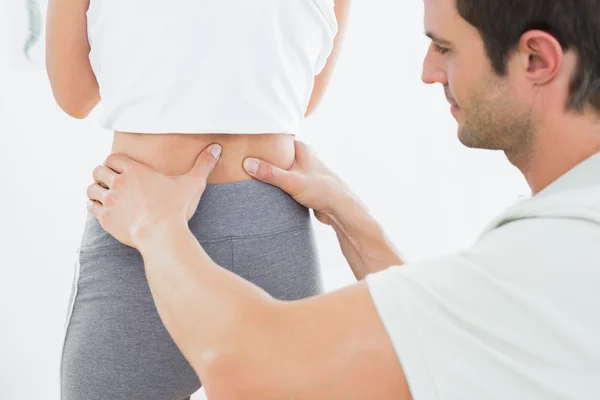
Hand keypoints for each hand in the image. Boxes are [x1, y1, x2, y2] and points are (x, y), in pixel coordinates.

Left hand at [87, 143, 221, 247]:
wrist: (162, 234)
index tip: (120, 169)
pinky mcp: (105, 218)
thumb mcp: (192, 184)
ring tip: (104, 194)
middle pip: (98, 171)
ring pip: (92, 189)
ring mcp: (110, 201)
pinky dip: (95, 207)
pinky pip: (91, 207)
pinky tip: (103, 209)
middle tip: (111, 182)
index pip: (112, 158)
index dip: (114, 163)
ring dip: (96, 190)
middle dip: (103, 175)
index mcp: (135, 171)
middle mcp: (118, 183)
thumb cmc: (176, 208)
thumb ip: (203, 164)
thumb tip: (217, 148)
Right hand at [242, 140, 350, 224]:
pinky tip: (266, 188)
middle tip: (244, 158)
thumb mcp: (292, 181)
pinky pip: (286, 181)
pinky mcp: (304, 185)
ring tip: (251, 174)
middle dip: (264, 158)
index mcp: (302, 149)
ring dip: (271, 173)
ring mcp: (304, 171)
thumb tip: (248, 163)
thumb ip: (270, 173)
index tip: (247, 142)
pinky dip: (277, 184)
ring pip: (282, 169)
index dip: (263, 140)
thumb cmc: (322, 190)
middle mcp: (303, 157)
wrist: (340, 210)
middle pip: (278, 155)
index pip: (278, 139)